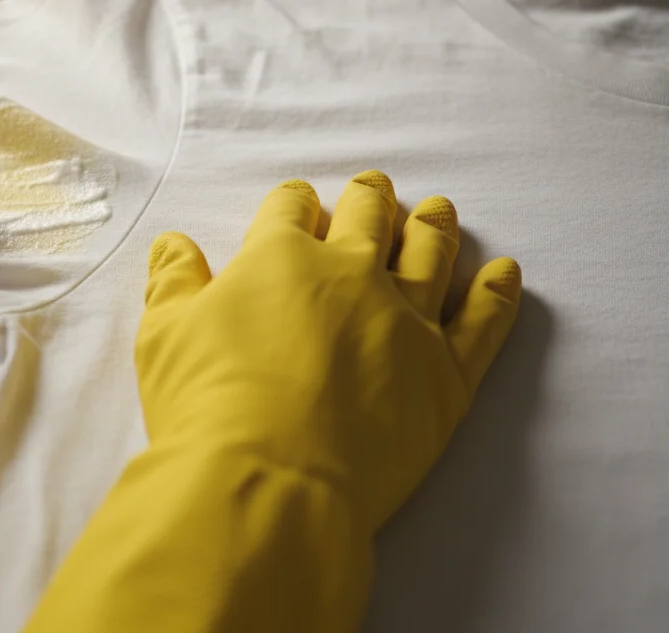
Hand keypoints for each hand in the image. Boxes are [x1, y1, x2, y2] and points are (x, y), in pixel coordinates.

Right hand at [136, 171, 520, 528]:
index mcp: (281, 256)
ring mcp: (407, 320)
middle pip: (369, 218)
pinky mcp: (447, 374)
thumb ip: (174, 282)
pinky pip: (484, 322)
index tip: (297, 205)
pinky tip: (504, 274)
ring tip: (438, 212)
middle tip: (375, 188)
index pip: (291, 208)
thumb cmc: (206, 405)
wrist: (271, 480)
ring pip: (431, 254)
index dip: (293, 203)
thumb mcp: (164, 335)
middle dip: (370, 200)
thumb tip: (174, 246)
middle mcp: (352, 273)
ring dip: (434, 228)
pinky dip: (497, 294)